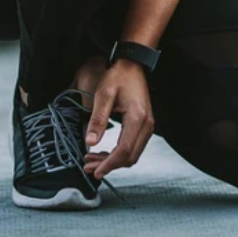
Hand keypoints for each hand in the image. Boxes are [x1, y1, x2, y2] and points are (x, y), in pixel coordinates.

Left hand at [74, 56, 153, 179]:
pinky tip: (104, 152)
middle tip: (89, 166)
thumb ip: (97, 119)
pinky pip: (134, 146)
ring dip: (114, 161)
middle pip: (129, 157)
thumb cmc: (119, 76)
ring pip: (132, 154)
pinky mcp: (145, 125)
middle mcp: (147, 124)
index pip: (124, 150)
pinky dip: (119, 154)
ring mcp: (148, 125)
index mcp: (137, 118)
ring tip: (93, 160)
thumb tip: (90, 141)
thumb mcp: (104, 95)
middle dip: (109, 165)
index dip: (109, 164)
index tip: (96, 171)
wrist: (133, 65)